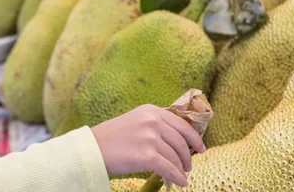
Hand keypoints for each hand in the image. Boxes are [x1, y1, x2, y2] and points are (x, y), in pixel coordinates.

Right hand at [91, 104, 205, 187]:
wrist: (92, 148)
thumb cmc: (111, 137)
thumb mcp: (134, 121)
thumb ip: (154, 125)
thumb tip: (177, 140)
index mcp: (150, 111)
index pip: (182, 123)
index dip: (195, 138)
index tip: (201, 148)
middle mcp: (152, 121)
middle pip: (181, 141)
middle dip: (187, 156)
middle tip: (188, 166)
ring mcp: (149, 138)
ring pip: (175, 157)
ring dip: (181, 169)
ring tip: (181, 176)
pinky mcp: (146, 156)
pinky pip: (169, 169)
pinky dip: (177, 177)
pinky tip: (179, 183)